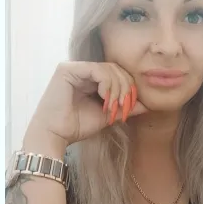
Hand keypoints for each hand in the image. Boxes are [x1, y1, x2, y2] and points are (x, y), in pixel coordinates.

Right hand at [24, 61, 147, 150]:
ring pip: (109, 69)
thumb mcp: (107, 115)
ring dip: (117, 89)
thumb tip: (147, 105)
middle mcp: (83, 70)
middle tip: (124, 106)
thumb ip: (125, 108)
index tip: (130, 106)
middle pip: (116, 69)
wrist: (56, 135)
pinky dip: (107, 85)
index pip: (118, 74)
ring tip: (113, 107)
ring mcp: (75, 68)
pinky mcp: (67, 69)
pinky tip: (104, 99)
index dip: (129, 87)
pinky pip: (97, 70)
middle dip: (125, 88)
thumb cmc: (77, 126)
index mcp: (91, 79)